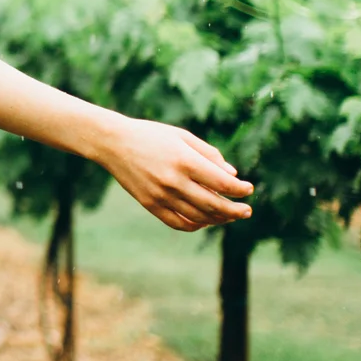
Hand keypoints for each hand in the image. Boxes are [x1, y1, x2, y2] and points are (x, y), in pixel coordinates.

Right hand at [97, 116, 252, 230]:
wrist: (112, 143)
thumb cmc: (151, 135)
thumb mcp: (182, 136)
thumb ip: (209, 154)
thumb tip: (232, 175)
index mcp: (185, 161)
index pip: (222, 183)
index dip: (240, 190)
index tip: (248, 189)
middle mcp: (174, 181)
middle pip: (214, 205)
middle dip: (236, 211)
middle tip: (247, 211)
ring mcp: (161, 195)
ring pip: (198, 217)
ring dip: (218, 219)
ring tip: (229, 216)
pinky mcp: (150, 205)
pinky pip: (178, 223)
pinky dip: (195, 225)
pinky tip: (205, 220)